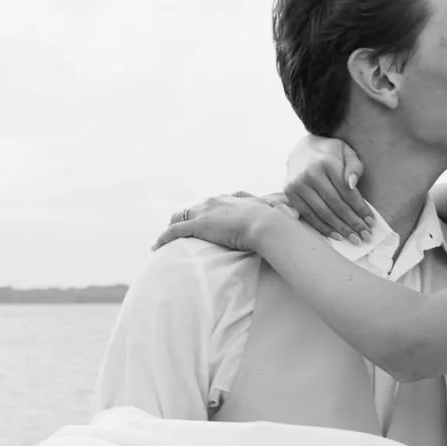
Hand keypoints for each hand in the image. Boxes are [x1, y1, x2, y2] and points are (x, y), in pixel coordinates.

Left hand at [152, 193, 275, 254]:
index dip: (205, 212)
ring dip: (172, 228)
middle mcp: (217, 201)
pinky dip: (164, 238)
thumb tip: (290, 223)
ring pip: (180, 217)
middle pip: (193, 208)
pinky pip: (175, 230)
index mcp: (233, 199)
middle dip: (185, 219)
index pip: (213, 203)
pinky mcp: (200, 224)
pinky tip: (157, 246)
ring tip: (165, 241)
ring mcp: (207, 211)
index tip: (203, 221)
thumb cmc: (275, 225)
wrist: (268, 225)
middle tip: (179, 233)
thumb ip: (273, 221)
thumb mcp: (274, 220)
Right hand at [284, 135, 373, 242]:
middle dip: (353, 222)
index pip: (347, 192)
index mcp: (327, 162)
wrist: (301, 149)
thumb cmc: (329, 153)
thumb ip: (354, 167)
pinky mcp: (290, 193)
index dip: (360, 208)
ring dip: (340, 228)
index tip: (371, 222)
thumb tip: (352, 185)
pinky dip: (323, 228)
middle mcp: (310, 173)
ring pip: (323, 213)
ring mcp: (298, 184)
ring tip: (354, 238)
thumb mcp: (346, 152)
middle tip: (366, 236)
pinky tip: (337, 235)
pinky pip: (309, 215)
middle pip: (336, 205)